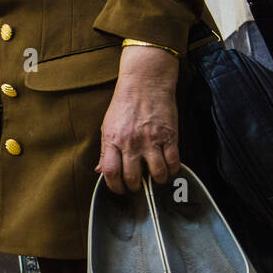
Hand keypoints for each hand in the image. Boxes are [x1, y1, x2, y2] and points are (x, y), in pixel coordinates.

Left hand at [96, 45, 180, 193]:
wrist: (145, 82)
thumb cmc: (124, 104)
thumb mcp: (107, 126)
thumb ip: (104, 150)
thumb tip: (99, 171)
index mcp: (112, 140)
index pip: (110, 172)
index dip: (115, 186)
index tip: (120, 189)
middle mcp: (130, 142)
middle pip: (132, 177)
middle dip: (135, 187)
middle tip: (138, 186)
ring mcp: (151, 140)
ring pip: (156, 174)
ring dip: (156, 181)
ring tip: (155, 178)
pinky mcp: (169, 136)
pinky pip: (173, 162)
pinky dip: (172, 170)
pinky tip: (168, 168)